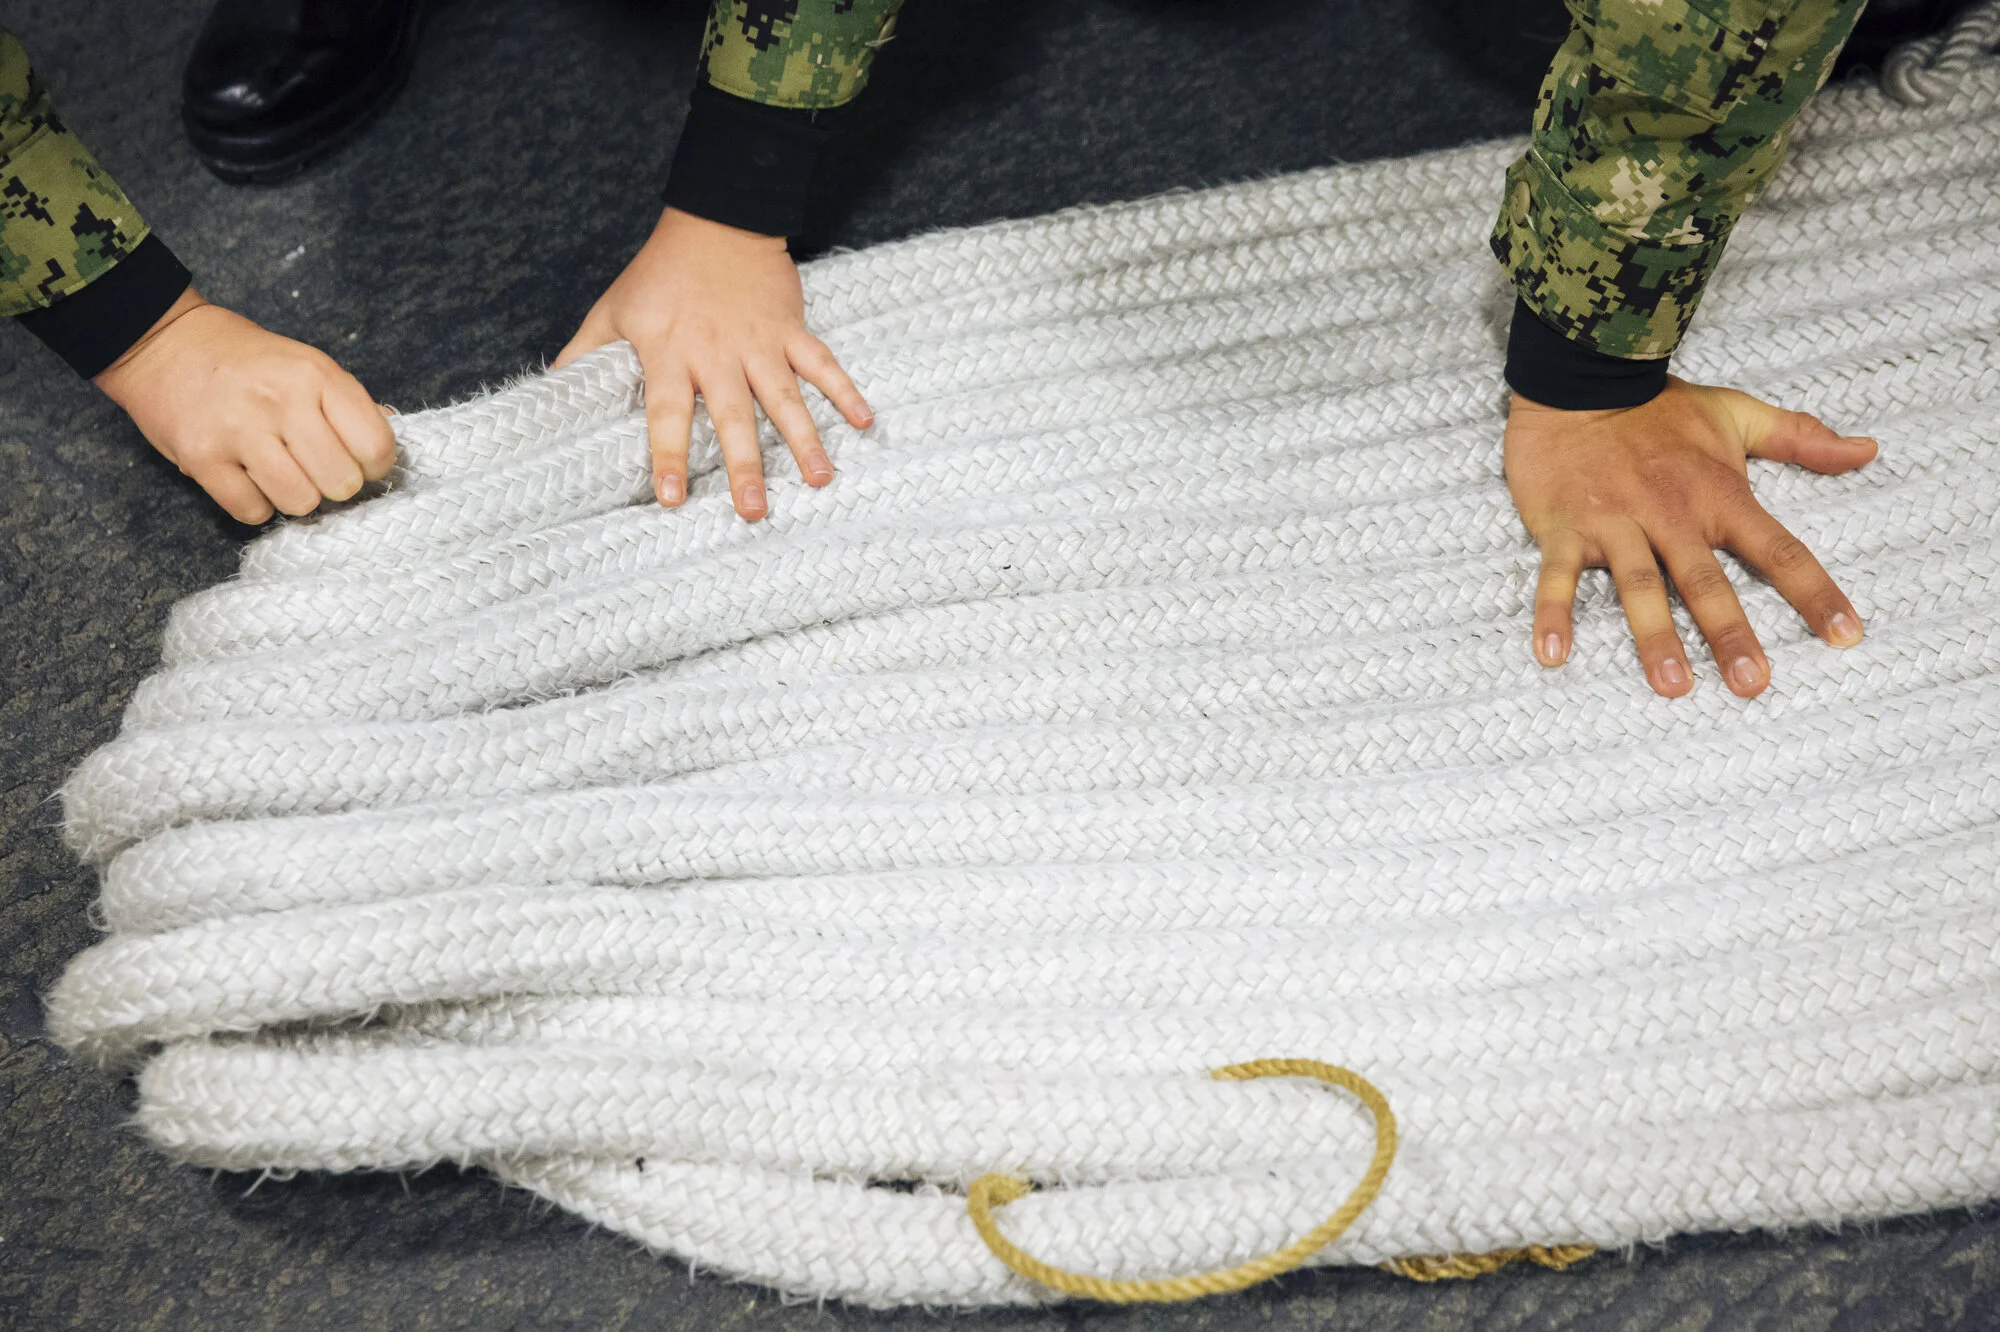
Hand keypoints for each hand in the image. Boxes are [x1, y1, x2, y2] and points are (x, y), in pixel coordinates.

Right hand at [95, 286, 395, 523]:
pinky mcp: (201, 458)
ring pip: (300, 502)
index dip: (373, 464)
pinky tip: (247, 477)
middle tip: (314, 467)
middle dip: (333, 483)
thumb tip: (386, 445)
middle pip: (341, 483)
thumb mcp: (306, 364)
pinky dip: (255, 504)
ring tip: (278, 470)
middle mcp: (281, 401)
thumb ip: (346, 404)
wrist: (161, 342)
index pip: (376, 446)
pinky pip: (252, 511)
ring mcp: (238, 431)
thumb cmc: (245, 359)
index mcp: (316, 375)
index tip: (356, 460)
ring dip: (294, 496)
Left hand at [554, 206, 871, 520]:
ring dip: (804, 440)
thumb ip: (584, 354)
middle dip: (744, 466)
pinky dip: (845, 390)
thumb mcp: (612, 309)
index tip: (672, 499)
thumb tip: (548, 390)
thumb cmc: (660, 271)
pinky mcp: (790, 329)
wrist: (716, 217)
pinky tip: (865, 422)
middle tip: (754, 512)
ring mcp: (759, 343)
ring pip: (784, 398)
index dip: (667, 457)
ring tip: (819, 481)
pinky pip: (822, 363)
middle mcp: (717, 355)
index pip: (667, 414)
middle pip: (732, 418)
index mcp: (670, 353)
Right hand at [1505, 376, 1876, 698]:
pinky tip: (1551, 654)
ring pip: (1638, 587)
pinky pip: (1557, 576)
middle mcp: (1670, 514)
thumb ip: (1801, 438)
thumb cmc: (1657, 406)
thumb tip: (1868, 451)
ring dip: (1655, 636)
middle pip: (1705, 582)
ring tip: (1672, 685)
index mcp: (1717, 494)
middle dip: (1730, 633)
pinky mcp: (1565, 528)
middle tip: (1752, 683)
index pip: (1777, 550)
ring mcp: (1615, 522)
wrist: (1579, 378)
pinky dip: (1551, 613)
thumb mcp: (1736, 415)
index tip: (1845, 635)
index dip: (1814, 593)